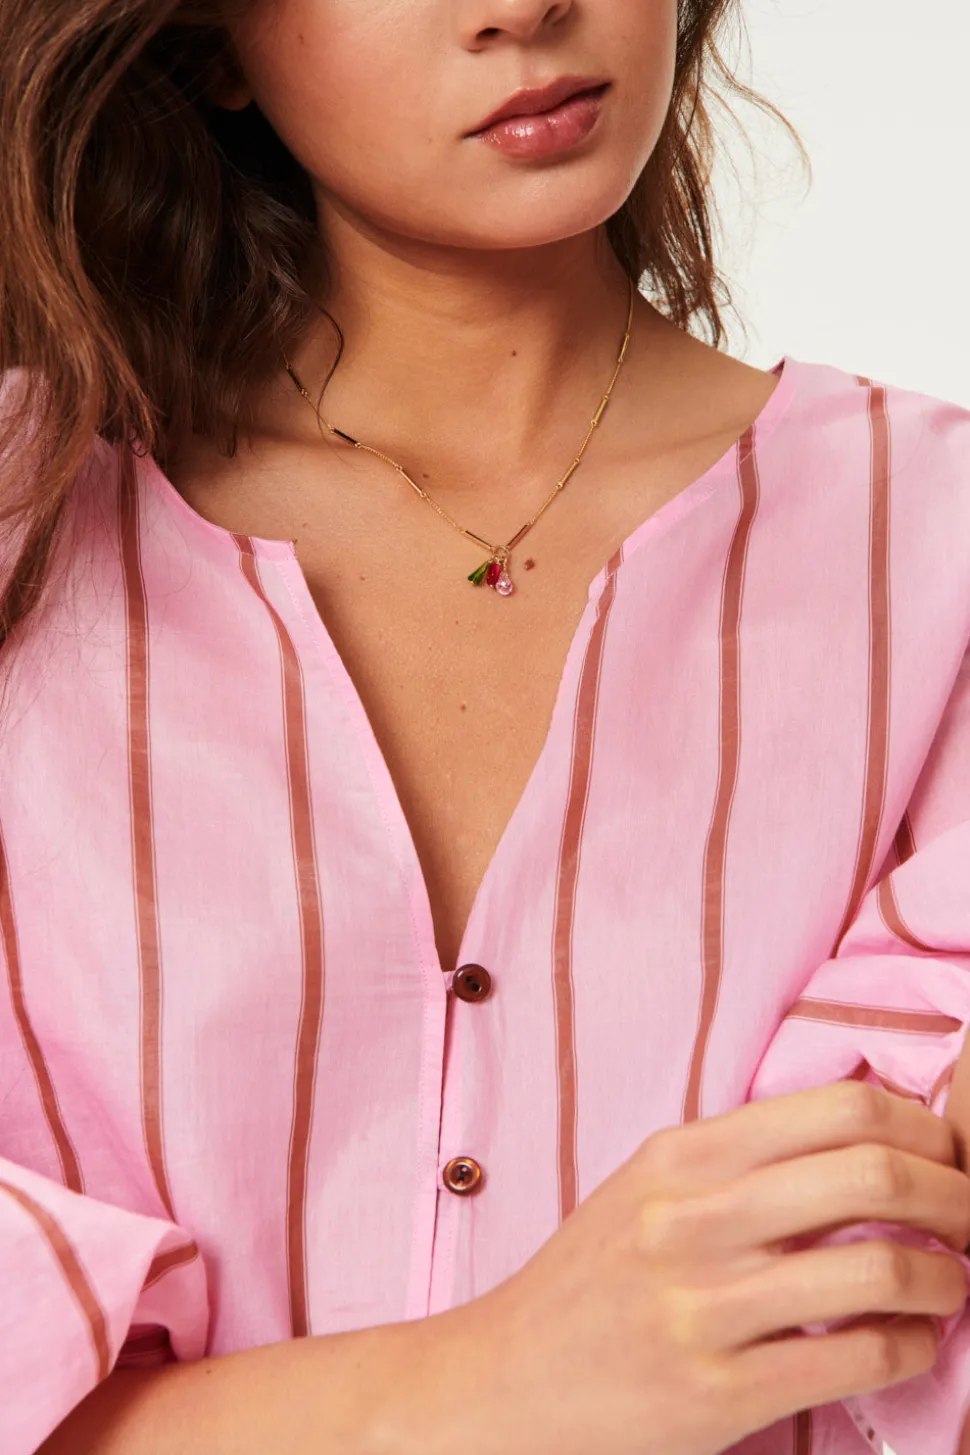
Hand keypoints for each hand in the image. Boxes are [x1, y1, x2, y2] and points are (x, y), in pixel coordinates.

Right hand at [427, 1081, 969, 1454]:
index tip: (947, 1156)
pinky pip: (856, 1359)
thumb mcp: (648, 1188)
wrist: (504, 1382)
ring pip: (879, 1269)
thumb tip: (866, 1128)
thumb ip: (741, 1157)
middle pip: (872, 1174)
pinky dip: (910, 1348)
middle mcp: (692, 1218)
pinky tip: (908, 1344)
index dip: (922, 1129)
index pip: (840, 1108)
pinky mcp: (716, 1394)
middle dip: (955, 1195)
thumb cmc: (592, 1280)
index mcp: (681, 1155)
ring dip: (947, 1279)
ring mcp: (702, 1307)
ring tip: (952, 1285)